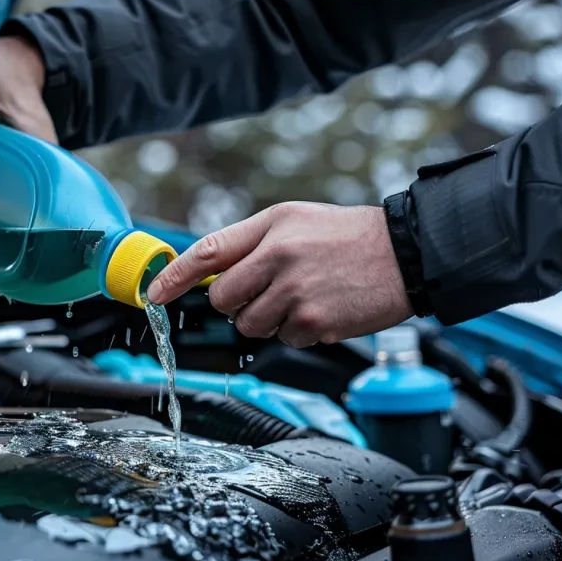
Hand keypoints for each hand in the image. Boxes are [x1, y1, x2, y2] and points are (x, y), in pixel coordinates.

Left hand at [146, 202, 412, 346]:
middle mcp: (278, 259)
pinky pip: (284, 340)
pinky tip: (324, 310)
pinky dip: (299, 332)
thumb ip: (249, 242)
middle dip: (238, 303)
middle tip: (271, 290)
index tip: (154, 295)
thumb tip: (209, 273)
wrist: (408, 254)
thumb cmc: (347, 237)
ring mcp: (295, 294)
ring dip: (269, 320)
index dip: (174, 277)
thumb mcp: (294, 220)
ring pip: (250, 326)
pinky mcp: (314, 324)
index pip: (208, 253)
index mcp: (270, 228)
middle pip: (224, 300)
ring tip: (304, 297)